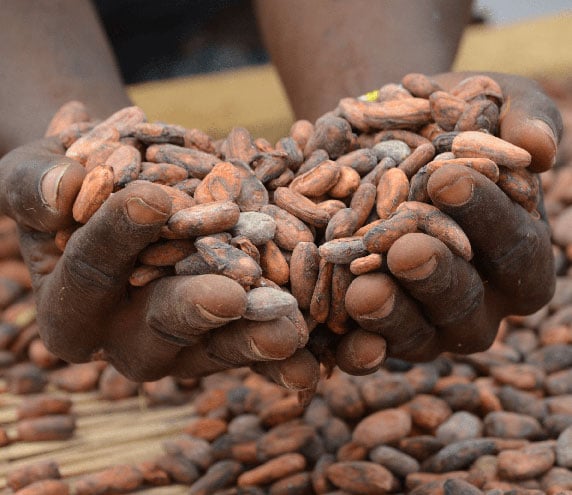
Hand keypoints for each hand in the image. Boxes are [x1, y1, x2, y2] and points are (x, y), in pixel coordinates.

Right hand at [0, 138, 318, 389]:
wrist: (126, 185)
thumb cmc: (71, 182)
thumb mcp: (34, 173)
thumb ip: (34, 185)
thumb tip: (60, 192)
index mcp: (72, 309)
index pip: (88, 277)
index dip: (114, 242)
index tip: (152, 200)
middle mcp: (125, 337)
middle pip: (157, 333)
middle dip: (192, 310)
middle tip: (228, 296)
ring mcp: (182, 342)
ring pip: (215, 349)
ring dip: (253, 340)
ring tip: (289, 330)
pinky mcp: (226, 334)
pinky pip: (255, 349)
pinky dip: (285, 355)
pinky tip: (314, 359)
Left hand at [336, 72, 562, 372]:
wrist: (375, 140)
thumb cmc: (443, 122)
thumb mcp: (486, 104)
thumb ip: (520, 118)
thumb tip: (541, 148)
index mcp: (515, 257)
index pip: (513, 247)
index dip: (485, 217)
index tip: (448, 179)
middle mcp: (476, 300)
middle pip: (465, 302)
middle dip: (436, 274)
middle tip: (407, 249)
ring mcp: (425, 322)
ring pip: (417, 334)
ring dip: (391, 315)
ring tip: (364, 290)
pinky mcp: (376, 331)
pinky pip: (369, 351)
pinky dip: (355, 350)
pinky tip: (339, 341)